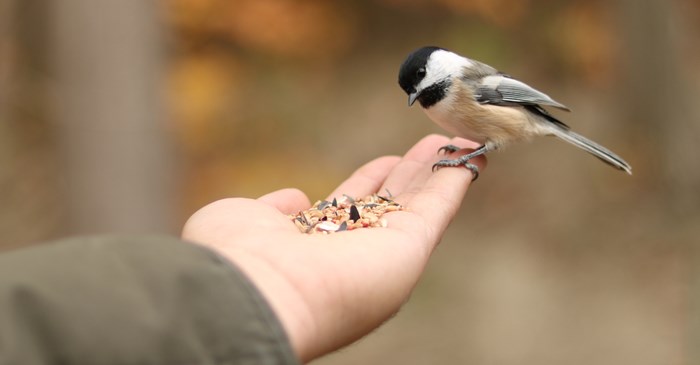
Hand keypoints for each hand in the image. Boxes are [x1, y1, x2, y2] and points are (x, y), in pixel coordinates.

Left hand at [182, 134, 485, 361]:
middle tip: (435, 143)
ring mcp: (384, 253)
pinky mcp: (409, 249)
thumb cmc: (237, 259)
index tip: (388, 161)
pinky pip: (439, 208)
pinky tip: (471, 155)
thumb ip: (274, 209)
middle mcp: (355, 253)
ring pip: (421, 205)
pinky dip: (456, 181)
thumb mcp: (245, 219)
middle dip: (414, 173)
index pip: (353, 208)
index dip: (372, 181)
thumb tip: (297, 198)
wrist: (252, 293)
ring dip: (440, 172)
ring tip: (457, 140)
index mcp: (318, 247)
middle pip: (393, 204)